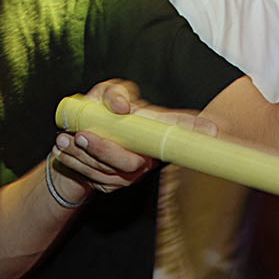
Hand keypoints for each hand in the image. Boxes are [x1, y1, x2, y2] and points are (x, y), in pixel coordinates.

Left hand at [48, 80, 216, 201]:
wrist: (76, 141)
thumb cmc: (99, 113)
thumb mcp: (105, 94)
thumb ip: (113, 92)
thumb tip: (120, 106)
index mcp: (153, 133)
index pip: (179, 131)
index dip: (196, 130)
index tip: (216, 128)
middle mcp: (147, 156)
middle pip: (132, 163)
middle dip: (105, 150)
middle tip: (83, 135)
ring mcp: (129, 175)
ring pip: (106, 172)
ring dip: (81, 156)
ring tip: (62, 139)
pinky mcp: (110, 185)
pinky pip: (91, 179)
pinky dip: (74, 163)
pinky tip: (62, 150)